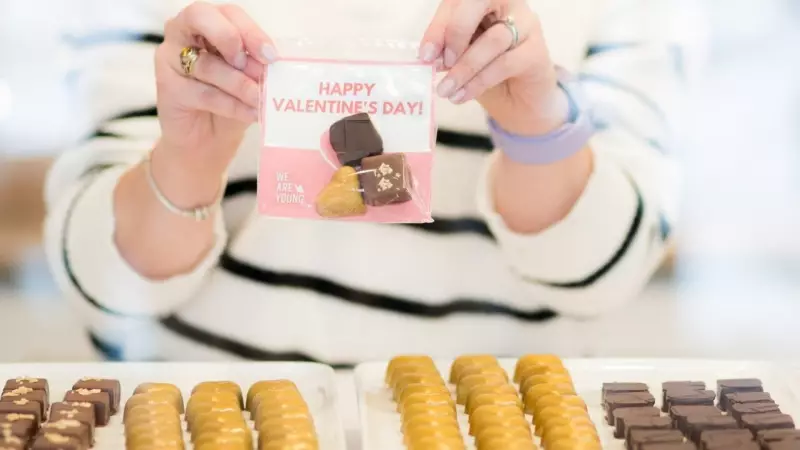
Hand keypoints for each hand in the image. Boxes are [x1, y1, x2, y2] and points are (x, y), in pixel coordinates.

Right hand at [153, 2, 275, 194]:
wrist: (208, 140)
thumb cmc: (229, 102)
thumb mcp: (248, 78)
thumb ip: (256, 65)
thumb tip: (273, 63)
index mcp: (207, 23)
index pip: (228, 13)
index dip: (251, 31)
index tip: (271, 56)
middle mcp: (182, 32)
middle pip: (200, 17)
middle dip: (232, 38)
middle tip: (256, 67)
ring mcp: (170, 58)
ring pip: (208, 64)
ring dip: (241, 84)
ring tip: (261, 99)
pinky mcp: (167, 88)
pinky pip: (205, 93)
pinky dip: (233, 105)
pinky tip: (251, 113)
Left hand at [420, 0, 567, 134]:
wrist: (519, 102)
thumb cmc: (488, 72)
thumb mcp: (461, 57)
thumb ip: (448, 49)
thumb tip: (430, 55)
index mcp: (486, 1)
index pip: (458, 1)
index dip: (438, 26)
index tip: (425, 55)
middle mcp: (509, 5)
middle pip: (480, 2)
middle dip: (455, 32)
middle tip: (439, 63)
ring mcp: (527, 26)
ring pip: (492, 40)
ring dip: (464, 68)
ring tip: (445, 89)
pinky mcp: (536, 52)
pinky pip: (504, 64)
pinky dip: (478, 82)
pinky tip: (461, 96)